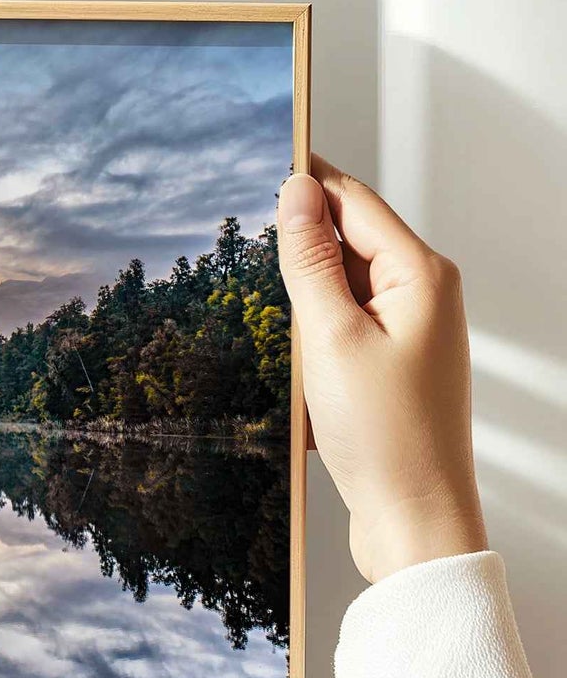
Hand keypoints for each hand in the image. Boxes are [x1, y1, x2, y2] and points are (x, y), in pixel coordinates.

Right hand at [277, 156, 486, 583]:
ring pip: (341, 286)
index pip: (354, 201)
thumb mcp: (331, 337)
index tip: (263, 158)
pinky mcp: (393, 365)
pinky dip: (314, 335)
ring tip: (284, 337)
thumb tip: (296, 193)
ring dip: (304, 300)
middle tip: (253, 257)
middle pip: (348, 240)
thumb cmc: (385, 437)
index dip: (306, 180)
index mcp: (422, 276)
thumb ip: (310, 259)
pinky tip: (298, 368)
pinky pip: (344, 325)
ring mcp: (411, 332)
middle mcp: (425, 296)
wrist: (414, 520)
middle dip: (299, 246)